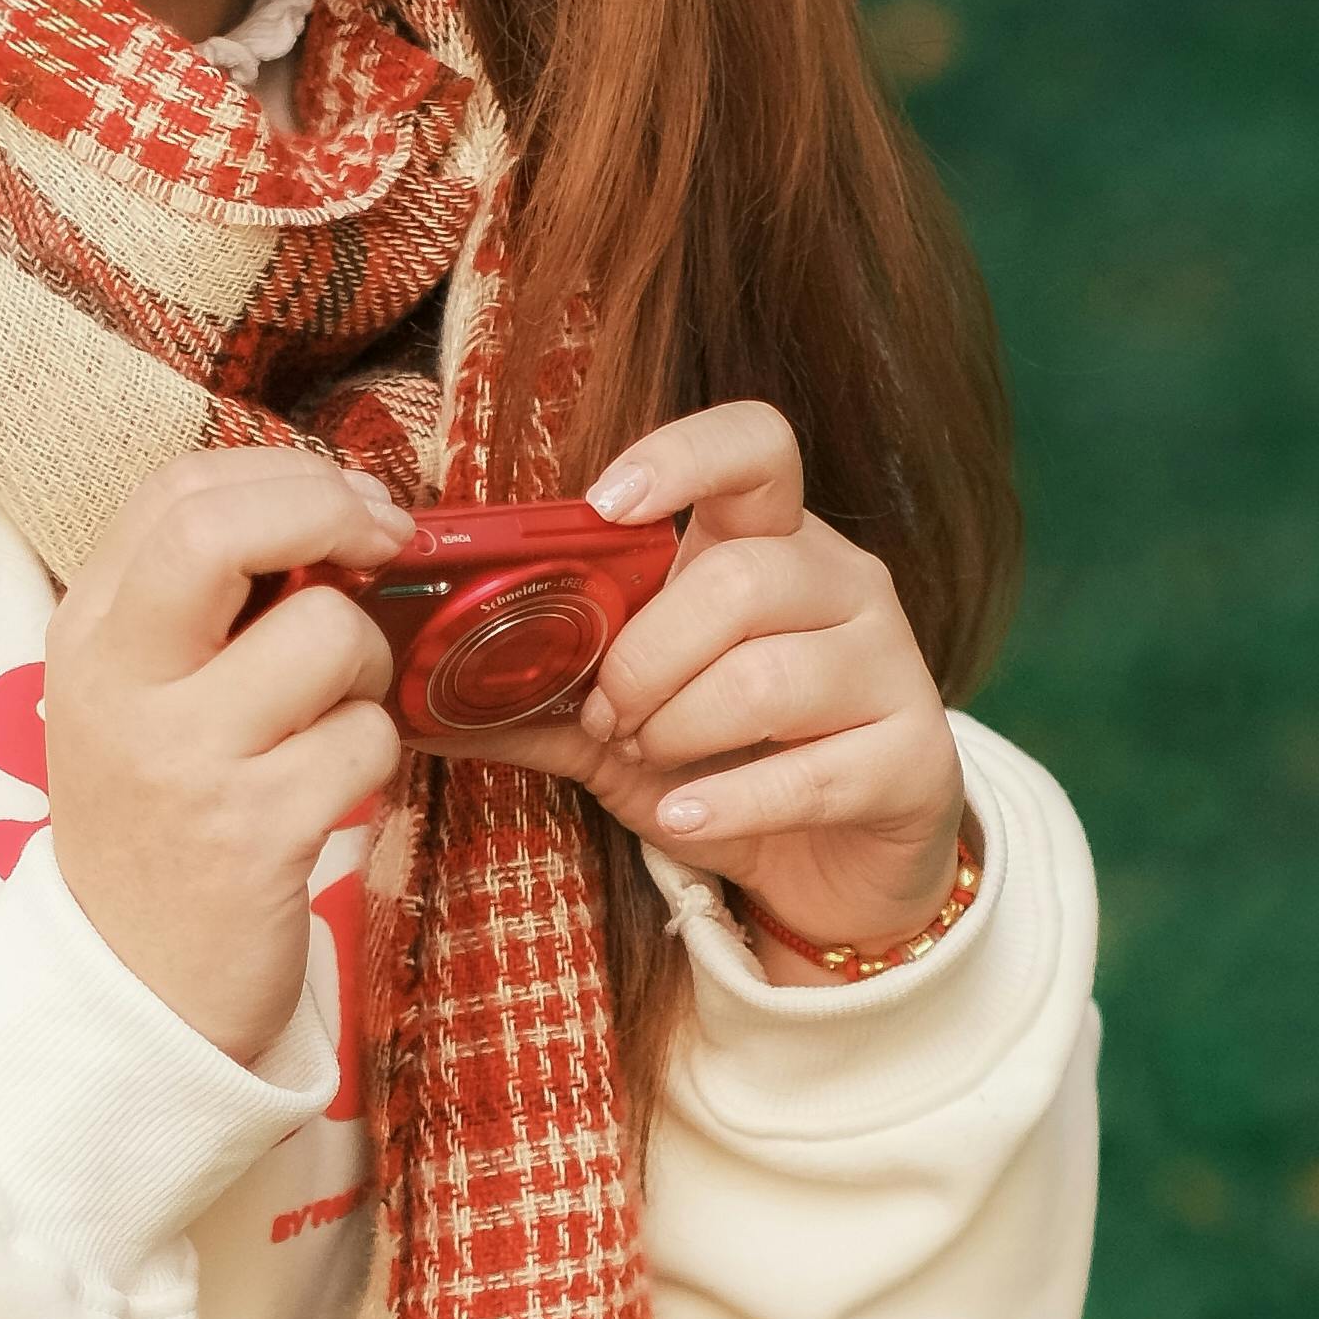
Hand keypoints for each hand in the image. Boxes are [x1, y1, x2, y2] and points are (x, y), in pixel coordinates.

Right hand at [40, 452, 407, 1065]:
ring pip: (329, 636)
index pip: (178, 493)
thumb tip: (340, 506)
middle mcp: (119, 687)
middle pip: (221, 531)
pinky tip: (336, 789)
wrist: (133, 988)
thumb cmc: (162, 821)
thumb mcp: (138, 696)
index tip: (350, 504)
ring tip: (337, 715)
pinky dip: (377, 757)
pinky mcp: (254, 834)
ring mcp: (183, 761)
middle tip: (383, 542)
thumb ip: (204, 601)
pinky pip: (367, 740)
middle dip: (329, 512)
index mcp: (89, 635)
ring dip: (370, 665)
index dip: (287, 475)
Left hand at [551, 402, 965, 969]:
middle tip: (609, 714)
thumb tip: (403, 691)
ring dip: (680, 726)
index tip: (607, 506)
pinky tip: (683, 814)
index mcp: (773, 544)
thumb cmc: (724, 769)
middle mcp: (844, 583)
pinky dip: (725, 799)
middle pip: (740, 576)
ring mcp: (892, 666)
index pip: (756, 444)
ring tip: (650, 762)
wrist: (834, 874)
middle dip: (646, 655)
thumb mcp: (620, 727)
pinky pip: (809, 772)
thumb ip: (534, 697)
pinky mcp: (915, 756)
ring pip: (770, 672)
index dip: (681, 455)